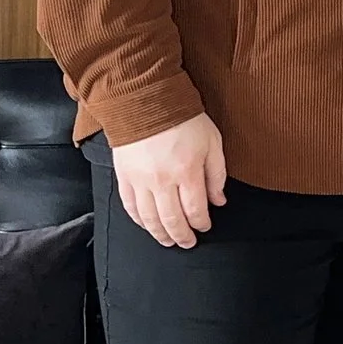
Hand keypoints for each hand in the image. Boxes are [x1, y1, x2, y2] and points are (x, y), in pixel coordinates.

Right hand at [111, 114, 227, 248]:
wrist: (146, 99)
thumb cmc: (183, 119)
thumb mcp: (212, 142)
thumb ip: (217, 174)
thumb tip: (219, 201)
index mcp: (187, 172)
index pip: (195, 210)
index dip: (201, 223)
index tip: (205, 227)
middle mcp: (162, 181)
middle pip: (172, 220)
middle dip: (182, 236)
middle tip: (188, 243)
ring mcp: (140, 181)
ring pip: (149, 219)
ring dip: (160, 234)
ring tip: (168, 241)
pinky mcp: (124, 176)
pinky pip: (130, 206)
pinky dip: (138, 220)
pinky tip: (146, 225)